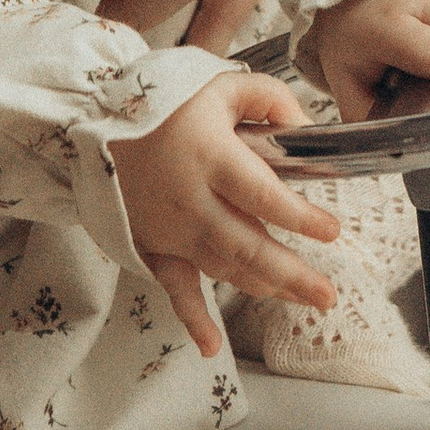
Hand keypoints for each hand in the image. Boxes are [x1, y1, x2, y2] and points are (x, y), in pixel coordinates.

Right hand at [108, 70, 341, 356]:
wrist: (97, 119)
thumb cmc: (168, 101)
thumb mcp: (222, 84)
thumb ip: (271, 100)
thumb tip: (307, 131)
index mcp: (211, 157)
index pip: (262, 196)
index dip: (300, 217)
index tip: (332, 231)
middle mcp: (191, 200)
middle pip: (248, 246)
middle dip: (292, 275)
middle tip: (327, 295)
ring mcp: (170, 228)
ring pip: (224, 268)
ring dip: (265, 288)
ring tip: (303, 299)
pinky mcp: (153, 244)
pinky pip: (173, 287)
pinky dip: (191, 318)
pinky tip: (210, 345)